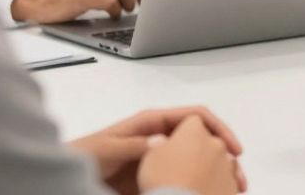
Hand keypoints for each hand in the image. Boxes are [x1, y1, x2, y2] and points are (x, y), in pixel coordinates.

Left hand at [69, 106, 245, 194]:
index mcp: (153, 123)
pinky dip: (200, 186)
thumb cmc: (85, 155)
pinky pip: (183, 179)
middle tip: (238, 178)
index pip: (196, 118)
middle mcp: (161, 138)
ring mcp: (160, 158)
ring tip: (231, 191)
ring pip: (197, 161)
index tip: (232, 149)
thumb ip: (134, 145)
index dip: (218, 129)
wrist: (66, 176)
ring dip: (216, 174)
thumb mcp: (108, 148)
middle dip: (224, 156)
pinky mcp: (155, 178)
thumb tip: (163, 142)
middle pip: (203, 140)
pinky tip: (210, 194)